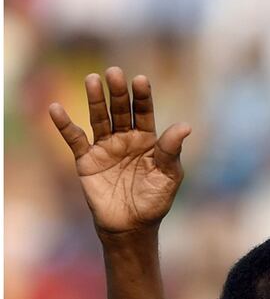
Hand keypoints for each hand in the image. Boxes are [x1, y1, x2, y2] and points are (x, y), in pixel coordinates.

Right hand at [49, 67, 191, 234]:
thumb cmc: (155, 200)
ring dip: (95, 100)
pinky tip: (56, 109)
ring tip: (93, 80)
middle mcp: (126, 138)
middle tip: (114, 73)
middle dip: (118, 93)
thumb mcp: (169, 176)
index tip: (140, 80)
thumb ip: (172, 151)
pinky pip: (75, 139)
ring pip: (99, 119)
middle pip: (120, 110)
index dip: (142, 97)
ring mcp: (105, 147)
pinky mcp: (87, 160)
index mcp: (148, 139)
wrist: (133, 226)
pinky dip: (65, 125)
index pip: (144, 112)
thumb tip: (185, 126)